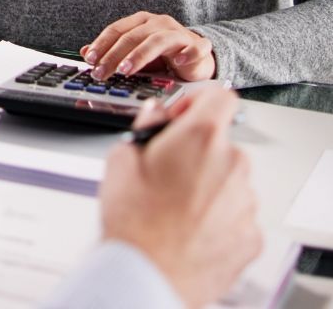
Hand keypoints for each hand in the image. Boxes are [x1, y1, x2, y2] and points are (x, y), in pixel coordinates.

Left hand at [81, 11, 215, 80]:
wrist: (198, 56)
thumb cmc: (164, 54)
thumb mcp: (135, 53)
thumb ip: (112, 52)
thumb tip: (85, 52)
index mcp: (140, 21)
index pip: (116, 30)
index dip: (101, 44)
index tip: (90, 59)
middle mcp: (158, 23)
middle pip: (132, 36)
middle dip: (114, 55)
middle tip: (102, 72)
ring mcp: (178, 32)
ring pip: (156, 40)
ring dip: (140, 55)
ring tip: (126, 70)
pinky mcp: (198, 45)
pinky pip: (193, 48)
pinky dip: (186, 54)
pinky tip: (177, 63)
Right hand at [100, 88, 260, 308]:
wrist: (147, 275)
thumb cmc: (133, 219)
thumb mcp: (121, 157)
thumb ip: (145, 127)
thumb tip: (155, 116)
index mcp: (201, 138)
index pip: (220, 97)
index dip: (198, 102)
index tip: (182, 117)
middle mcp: (232, 165)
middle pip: (221, 143)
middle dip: (197, 151)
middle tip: (165, 170)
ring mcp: (245, 203)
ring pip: (229, 180)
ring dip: (208, 185)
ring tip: (173, 206)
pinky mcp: (251, 237)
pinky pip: (236, 215)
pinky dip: (217, 218)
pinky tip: (187, 228)